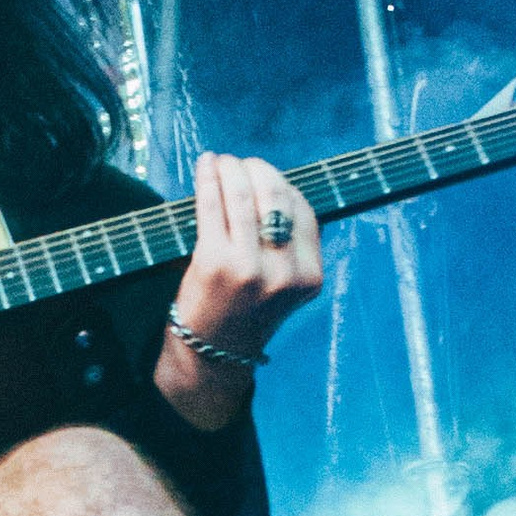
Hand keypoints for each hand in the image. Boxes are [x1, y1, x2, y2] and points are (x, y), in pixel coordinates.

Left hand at [171, 154, 322, 359]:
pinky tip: (205, 165)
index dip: (284, 184)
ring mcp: (249, 268)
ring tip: (221, 161)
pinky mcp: (214, 263)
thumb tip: (275, 185)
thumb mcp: (285, 285)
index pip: (304, 212)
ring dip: (230, 168)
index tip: (265, 175)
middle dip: (257, 169)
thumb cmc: (244, 311)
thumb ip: (291, 245)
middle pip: (277, 197)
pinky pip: (212, 206)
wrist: (211, 353)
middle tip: (240, 164)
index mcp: (309, 277)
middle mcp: (285, 273)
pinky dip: (208, 178)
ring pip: (244, 196)